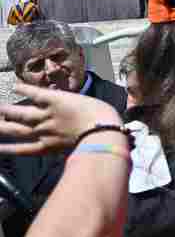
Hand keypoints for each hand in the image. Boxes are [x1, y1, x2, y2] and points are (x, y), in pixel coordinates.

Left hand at [0, 83, 122, 155]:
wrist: (103, 131)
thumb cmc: (101, 115)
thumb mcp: (86, 101)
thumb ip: (71, 104)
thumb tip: (64, 106)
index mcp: (55, 100)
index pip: (32, 92)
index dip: (22, 89)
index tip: (15, 88)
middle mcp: (44, 115)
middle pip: (17, 112)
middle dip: (3, 110)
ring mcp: (43, 131)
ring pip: (15, 128)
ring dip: (1, 126)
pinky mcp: (46, 147)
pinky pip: (23, 149)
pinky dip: (9, 149)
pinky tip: (0, 148)